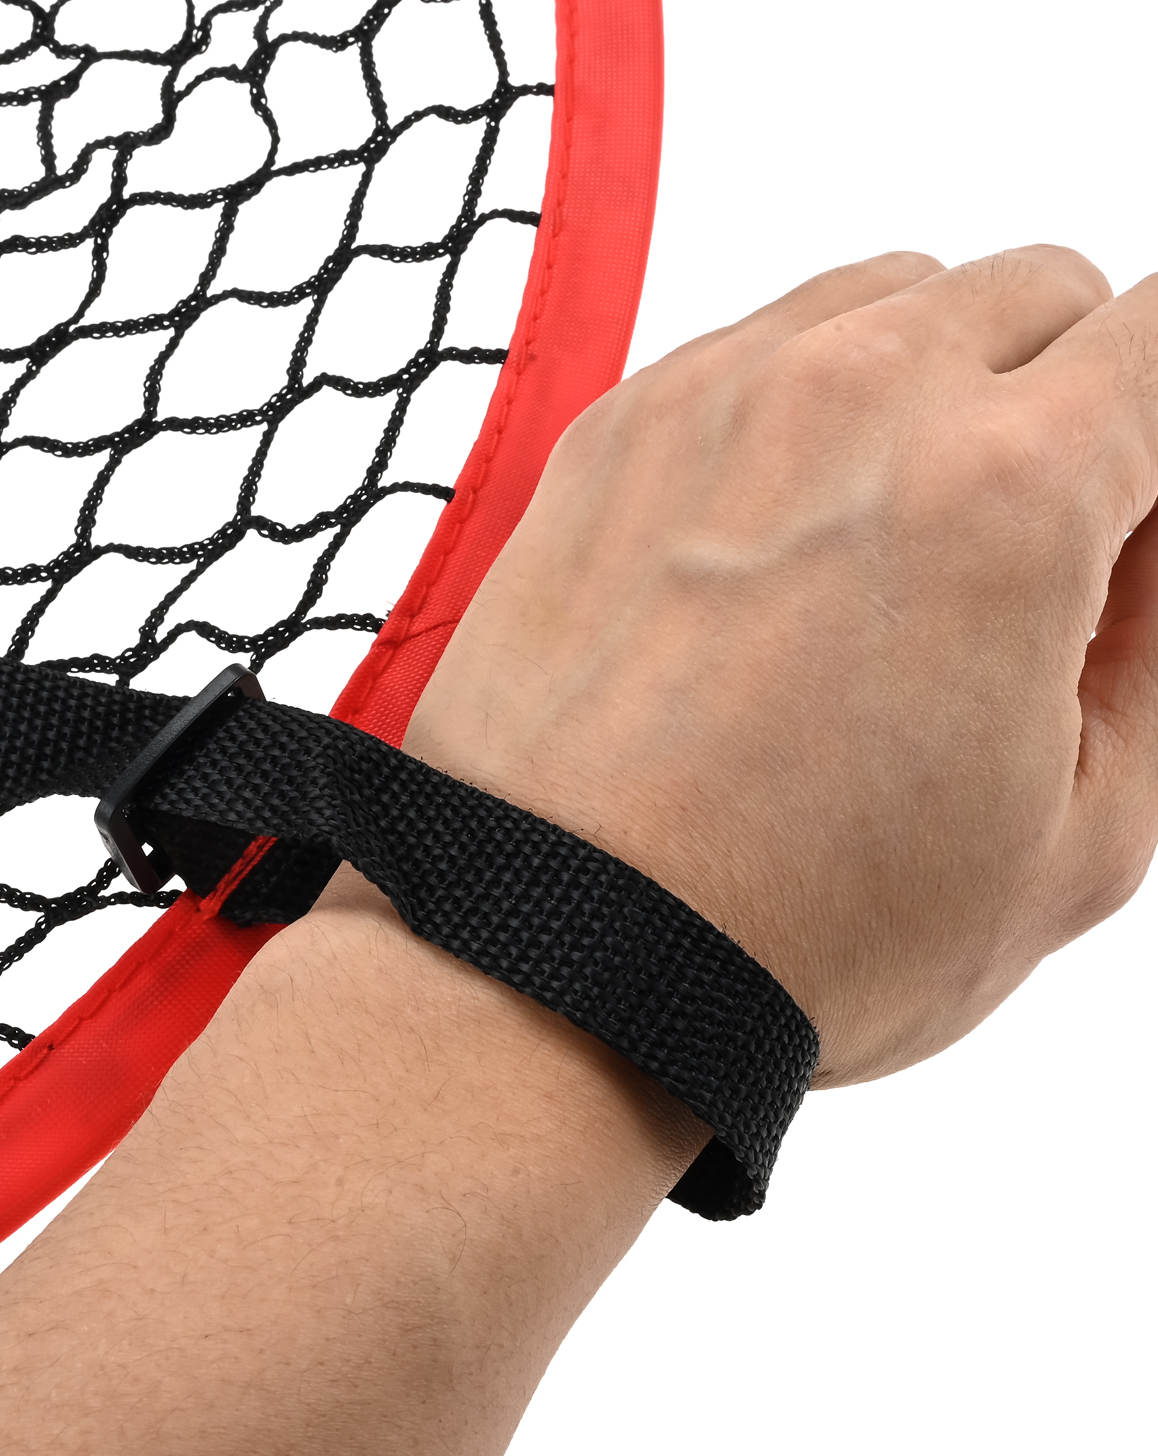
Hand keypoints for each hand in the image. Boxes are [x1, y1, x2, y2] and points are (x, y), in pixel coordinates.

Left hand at [405, 247, 1157, 1085]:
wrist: (561, 950)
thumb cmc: (794, 929)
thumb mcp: (1078, 838)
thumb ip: (1153, 650)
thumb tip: (1144, 547)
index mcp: (1011, 488)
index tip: (1136, 508)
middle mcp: (857, 400)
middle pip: (1033, 299)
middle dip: (1064, 395)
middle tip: (1024, 542)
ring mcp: (717, 399)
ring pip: (885, 303)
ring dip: (923, 387)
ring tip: (884, 546)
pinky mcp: (612, 430)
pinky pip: (749, 352)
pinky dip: (792, 413)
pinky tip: (767, 545)